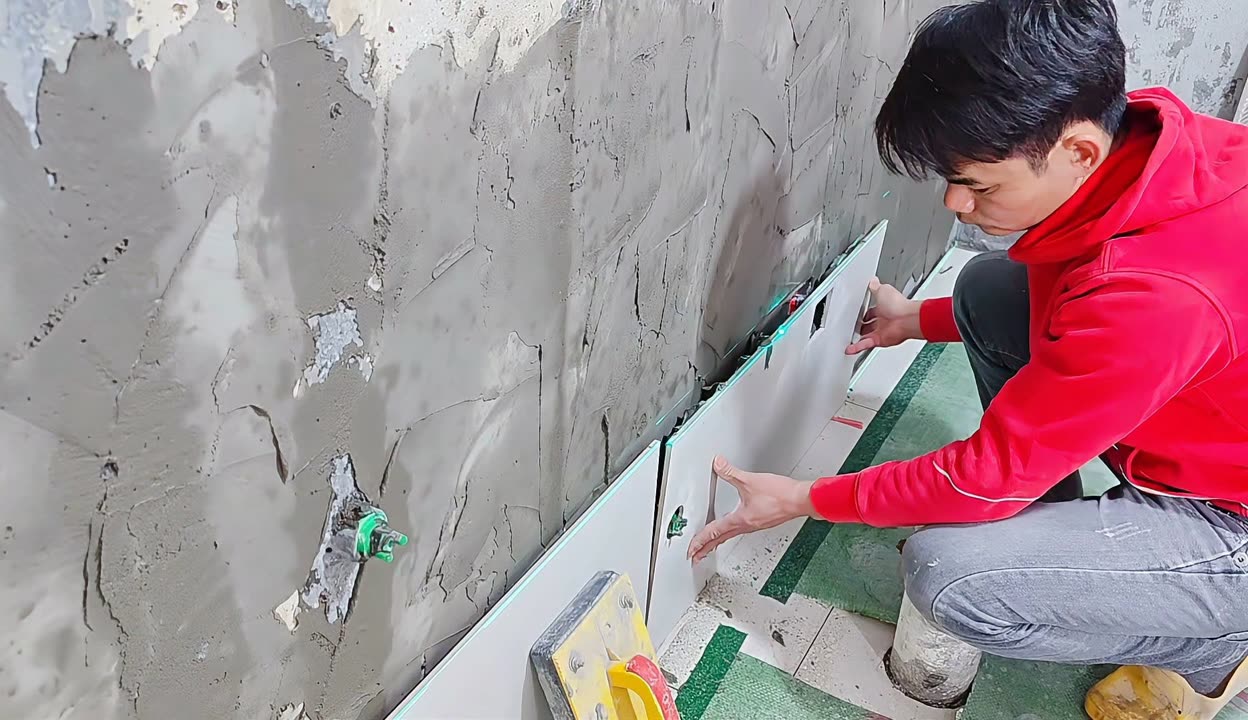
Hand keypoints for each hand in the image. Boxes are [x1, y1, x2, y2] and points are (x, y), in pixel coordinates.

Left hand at [687, 456, 814, 562]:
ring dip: (718, 541)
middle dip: (706, 548)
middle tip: (696, 556)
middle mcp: (747, 526)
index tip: (692, 550)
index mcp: (741, 519)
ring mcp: (755, 525)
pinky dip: (731, 533)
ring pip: (731, 536)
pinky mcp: (763, 521)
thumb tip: (718, 465)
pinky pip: (741, 530)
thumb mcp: (750, 481)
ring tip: (710, 545)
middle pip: (721, 539)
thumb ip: (731, 473)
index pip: (714, 532)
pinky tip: (733, 528)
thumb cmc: (781, 495)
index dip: (700, 541)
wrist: (801, 500)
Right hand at [845, 277, 922, 354]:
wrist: (906, 319)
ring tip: (849, 339)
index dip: (864, 312)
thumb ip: (876, 287)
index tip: (858, 312)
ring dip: (858, 338)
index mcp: (884, 308)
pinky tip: (850, 349)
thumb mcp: (883, 290)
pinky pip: (866, 344)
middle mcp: (884, 320)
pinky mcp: (880, 340)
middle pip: (869, 325)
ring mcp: (882, 331)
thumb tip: (873, 281)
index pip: (872, 311)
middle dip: (861, 326)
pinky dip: (857, 347)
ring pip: (867, 336)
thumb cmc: (898, 305)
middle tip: (853, 326)